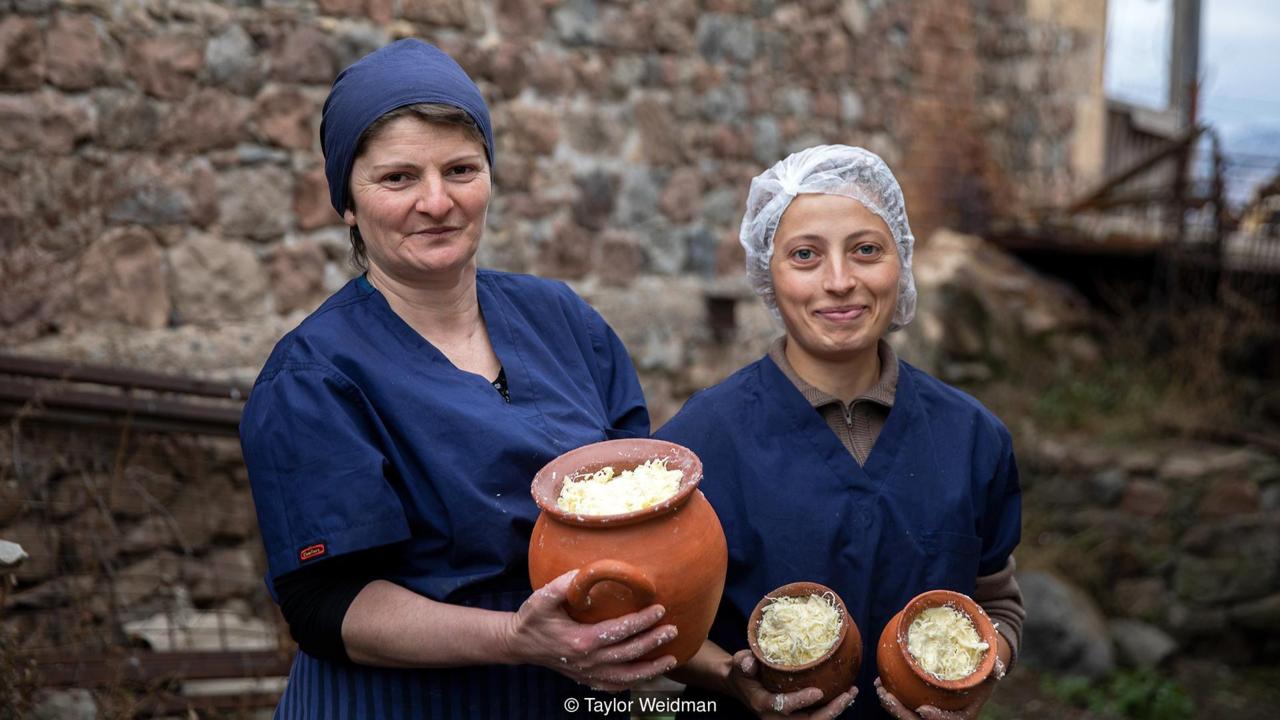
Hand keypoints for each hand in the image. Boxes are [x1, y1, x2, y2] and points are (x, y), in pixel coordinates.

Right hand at [506, 569, 678, 691]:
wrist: (519, 644)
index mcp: (581, 640)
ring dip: (651, 669)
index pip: (619, 630)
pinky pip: (614, 686)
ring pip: (626, 676)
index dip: (642, 621)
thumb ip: (563, 585)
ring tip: (672, 659)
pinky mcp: (586, 680)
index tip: (659, 609)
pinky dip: (633, 683)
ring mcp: (587, 674)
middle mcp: (588, 661)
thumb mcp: (542, 597)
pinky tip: (647, 676)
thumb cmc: (532, 618)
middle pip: (628, 653)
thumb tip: (584, 571)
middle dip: (653, 642)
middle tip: (673, 630)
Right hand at [726, 649, 856, 718]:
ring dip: (835, 710)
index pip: (783, 706)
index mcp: (763, 704)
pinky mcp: (797, 716)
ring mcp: (788, 719)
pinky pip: (817, 717)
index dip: (800, 701)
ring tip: (851, 692)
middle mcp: (776, 717)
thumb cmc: (743, 672)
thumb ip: (743, 662)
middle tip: (846, 695)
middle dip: (829, 712)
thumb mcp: (739, 664)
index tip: (818, 692)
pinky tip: (845, 694)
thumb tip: (749, 662)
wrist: (742, 685)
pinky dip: (832, 708)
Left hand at [873, 656, 1004, 719]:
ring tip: (879, 687)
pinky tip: (881, 683)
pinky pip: (904, 707)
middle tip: (886, 696)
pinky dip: (891, 698)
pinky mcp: (919, 706)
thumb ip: (993, 669)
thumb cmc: (983, 670)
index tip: (922, 709)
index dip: (936, 719)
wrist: (975, 672)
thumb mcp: (991, 669)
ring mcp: (931, 713)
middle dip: (900, 713)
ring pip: (908, 717)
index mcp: (963, 715)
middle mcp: (944, 717)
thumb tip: (997, 666)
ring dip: (891, 705)